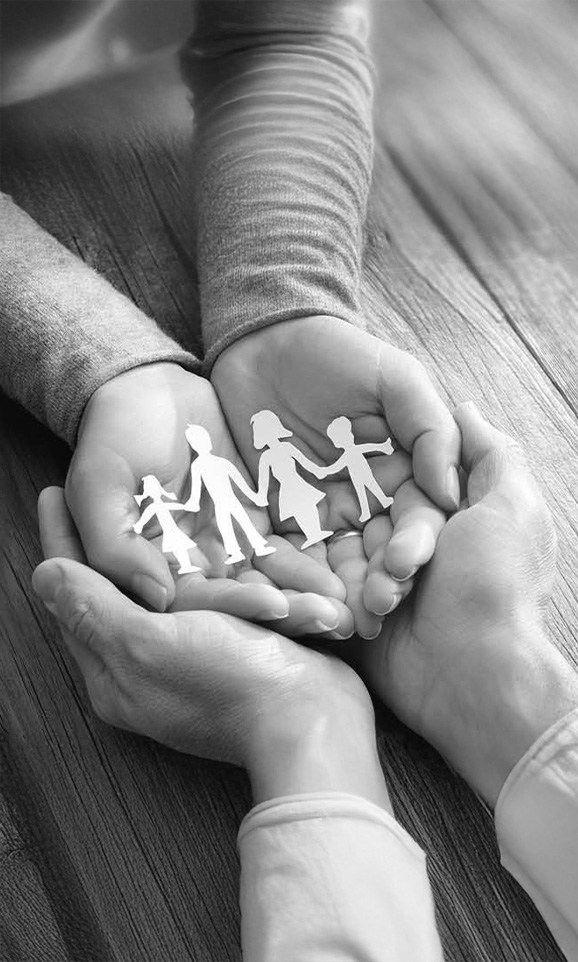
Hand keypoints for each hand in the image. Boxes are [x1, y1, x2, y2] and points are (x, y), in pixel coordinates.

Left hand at [32, 489, 389, 809]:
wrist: (313, 720)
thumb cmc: (230, 683)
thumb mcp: (150, 644)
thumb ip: (95, 609)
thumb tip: (44, 573)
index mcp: (114, 669)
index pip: (73, 596)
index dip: (61, 541)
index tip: (50, 493)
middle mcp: (145, 664)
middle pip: (110, 589)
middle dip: (99, 539)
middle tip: (86, 490)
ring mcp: (188, 654)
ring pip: (159, 588)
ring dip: (147, 547)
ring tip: (130, 500)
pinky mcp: (228, 644)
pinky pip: (203, 596)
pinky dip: (195, 566)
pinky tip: (191, 534)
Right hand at [65, 363, 349, 636]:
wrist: (147, 389)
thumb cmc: (112, 435)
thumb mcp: (99, 485)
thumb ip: (115, 545)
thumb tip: (157, 600)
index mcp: (150, 568)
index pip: (195, 603)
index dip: (235, 605)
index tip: (277, 606)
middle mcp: (191, 568)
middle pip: (240, 601)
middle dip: (287, 612)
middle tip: (333, 620)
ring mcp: (227, 547)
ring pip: (270, 581)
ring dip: (307, 595)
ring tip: (348, 606)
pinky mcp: (255, 524)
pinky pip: (287, 549)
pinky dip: (313, 563)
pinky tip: (345, 573)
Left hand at [211, 317, 455, 636]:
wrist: (266, 342)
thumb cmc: (340, 354)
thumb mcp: (397, 378)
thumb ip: (429, 428)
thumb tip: (450, 492)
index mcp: (406, 474)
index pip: (419, 521)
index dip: (414, 547)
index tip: (403, 569)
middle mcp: (371, 502)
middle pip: (381, 553)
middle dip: (379, 584)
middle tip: (371, 611)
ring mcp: (326, 513)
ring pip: (338, 564)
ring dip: (339, 594)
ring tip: (335, 620)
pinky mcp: (280, 517)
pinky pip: (288, 554)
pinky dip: (290, 579)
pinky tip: (289, 600)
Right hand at [360, 403, 577, 805]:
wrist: (474, 677)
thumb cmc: (496, 588)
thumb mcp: (510, 507)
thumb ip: (488, 454)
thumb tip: (462, 407)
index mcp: (448, 519)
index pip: (404, 487)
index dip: (401, 497)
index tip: (407, 517)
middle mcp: (413, 548)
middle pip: (371, 519)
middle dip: (385, 545)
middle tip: (406, 568)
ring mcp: (382, 584)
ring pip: (348, 556)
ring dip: (366, 576)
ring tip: (393, 599)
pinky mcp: (357, 615)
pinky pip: (329, 592)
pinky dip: (341, 600)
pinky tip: (359, 613)